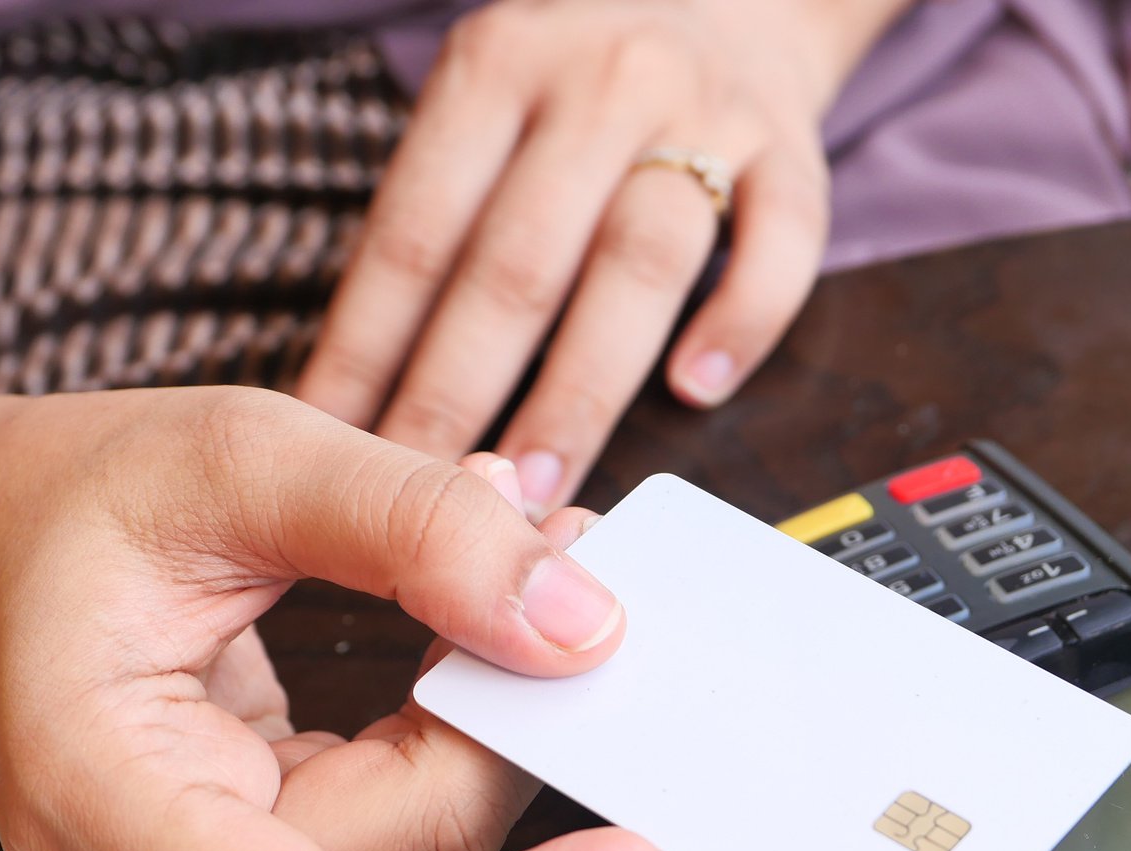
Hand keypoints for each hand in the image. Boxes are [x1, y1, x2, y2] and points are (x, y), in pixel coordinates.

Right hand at [0, 379, 671, 850]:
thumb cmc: (65, 500)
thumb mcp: (241, 455)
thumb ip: (414, 529)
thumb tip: (582, 630)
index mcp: (102, 805)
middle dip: (509, 735)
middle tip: (569, 571)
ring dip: (495, 731)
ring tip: (524, 580)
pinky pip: (394, 838)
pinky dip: (459, 741)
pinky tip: (477, 642)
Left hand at [298, 0, 860, 516]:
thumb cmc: (582, 86)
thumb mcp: (488, 103)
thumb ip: (440, 218)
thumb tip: (357, 385)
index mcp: (495, 69)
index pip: (414, 236)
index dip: (369, 353)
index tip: (338, 449)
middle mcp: (596, 84)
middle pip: (516, 265)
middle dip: (463, 397)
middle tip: (431, 500)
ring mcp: (703, 115)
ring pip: (637, 266)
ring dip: (580, 392)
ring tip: (538, 486)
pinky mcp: (792, 151)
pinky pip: (778, 247)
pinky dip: (737, 324)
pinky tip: (694, 392)